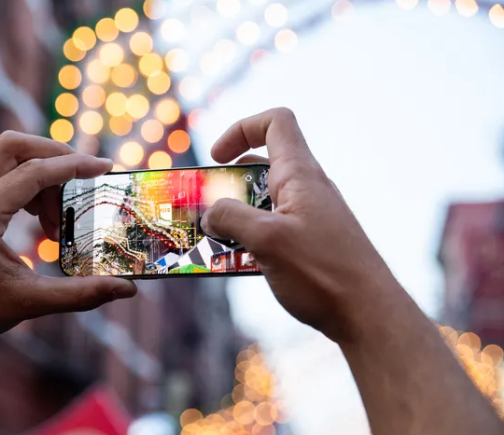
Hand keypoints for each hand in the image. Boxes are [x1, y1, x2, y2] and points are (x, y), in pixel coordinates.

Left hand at [0, 131, 136, 356]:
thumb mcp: (28, 302)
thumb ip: (81, 294)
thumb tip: (127, 290)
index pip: (34, 171)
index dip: (74, 165)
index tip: (104, 167)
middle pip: (14, 145)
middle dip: (55, 155)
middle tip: (83, 179)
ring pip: (3, 155)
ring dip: (38, 173)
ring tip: (56, 219)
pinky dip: (21, 182)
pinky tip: (36, 216)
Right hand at [201, 108, 399, 341]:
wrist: (368, 315)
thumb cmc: (323, 273)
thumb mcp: (266, 240)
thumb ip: (231, 219)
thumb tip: (209, 214)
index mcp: (300, 175)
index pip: (275, 123)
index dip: (242, 128)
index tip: (218, 157)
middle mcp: (306, 190)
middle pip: (261, 166)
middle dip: (226, 183)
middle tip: (203, 208)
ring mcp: (310, 217)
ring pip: (263, 202)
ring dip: (235, 216)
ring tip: (212, 241)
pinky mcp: (310, 243)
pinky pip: (273, 228)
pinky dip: (250, 238)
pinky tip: (237, 263)